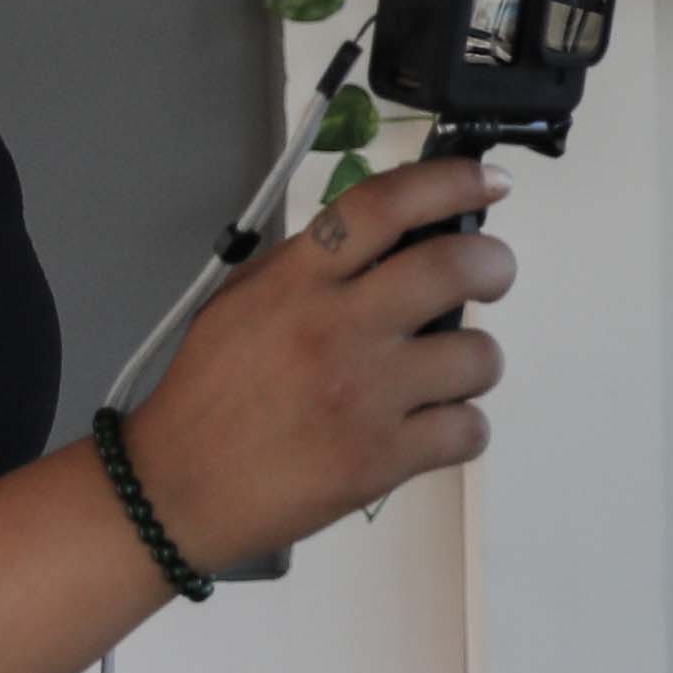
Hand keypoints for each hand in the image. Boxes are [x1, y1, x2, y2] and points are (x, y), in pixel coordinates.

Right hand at [122, 157, 513, 571]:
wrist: (176, 489)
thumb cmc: (208, 392)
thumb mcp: (240, 303)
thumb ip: (308, 267)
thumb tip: (389, 238)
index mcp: (297, 282)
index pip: (385, 205)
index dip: (452, 182)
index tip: (490, 182)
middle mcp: (337, 328)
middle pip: (454, 267)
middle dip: (495, 264)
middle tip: (492, 276)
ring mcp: (365, 396)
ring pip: (478, 355)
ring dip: (476, 360)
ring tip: (447, 372)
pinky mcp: (382, 459)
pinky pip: (469, 429)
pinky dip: (463, 428)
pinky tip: (434, 427)